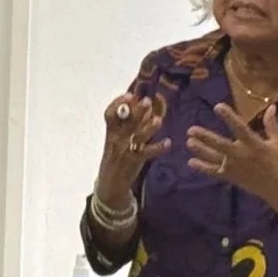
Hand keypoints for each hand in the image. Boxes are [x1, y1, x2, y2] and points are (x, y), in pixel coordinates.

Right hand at [95, 91, 168, 210]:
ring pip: (136, 137)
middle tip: (148, 101)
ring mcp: (125, 150)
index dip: (117, 103)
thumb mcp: (119, 137)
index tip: (129, 95)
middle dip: (137, 111)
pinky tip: (168, 142)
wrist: (111, 182)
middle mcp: (116, 139)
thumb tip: (145, 103)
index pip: (109, 114)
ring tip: (158, 120)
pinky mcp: (134, 161)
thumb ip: (131, 122)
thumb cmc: (117, 154)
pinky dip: (158, 147)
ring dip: (148, 128)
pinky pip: (147, 153)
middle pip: (125, 122)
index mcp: (111, 131)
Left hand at [188, 102, 277, 203]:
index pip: (239, 128)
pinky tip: (191, 162)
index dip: (228, 117)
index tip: (218, 106)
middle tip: (191, 130)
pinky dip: (202, 167)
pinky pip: (214, 172)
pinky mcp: (230, 176)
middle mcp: (241, 155)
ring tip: (189, 142)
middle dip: (205, 137)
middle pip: (220, 145)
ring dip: (200, 150)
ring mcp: (234, 167)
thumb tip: (271, 106)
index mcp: (254, 144)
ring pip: (214, 157)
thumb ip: (272, 125)